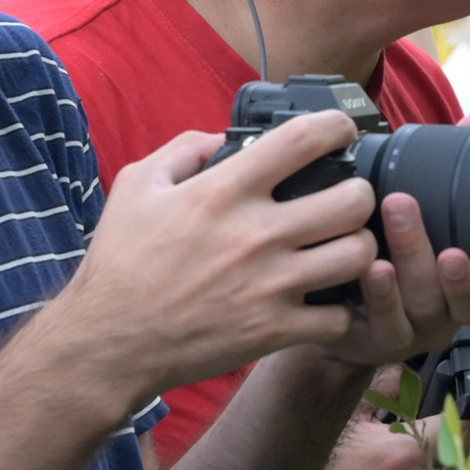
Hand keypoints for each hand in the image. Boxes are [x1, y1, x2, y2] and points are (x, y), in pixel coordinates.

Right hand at [46, 111, 378, 411]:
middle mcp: (254, 234)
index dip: (336, 127)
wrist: (108, 343)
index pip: (303, 140)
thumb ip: (182, 150)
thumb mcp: (136, 187)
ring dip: (360, 249)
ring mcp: (269, 285)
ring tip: (344, 248)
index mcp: (223, 192)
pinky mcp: (273, 330)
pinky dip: (341, 309)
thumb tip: (221, 137)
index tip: (341, 132)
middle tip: (349, 199)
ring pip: (358, 255)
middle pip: (353, 200)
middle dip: (362, 193)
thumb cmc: (119, 264)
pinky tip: (326, 301)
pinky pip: (338, 316)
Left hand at [306, 192, 469, 370]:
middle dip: (415, 251)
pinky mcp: (355, 343)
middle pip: (431, 299)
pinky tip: (344, 278)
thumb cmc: (404, 264)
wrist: (356, 314)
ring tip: (373, 258)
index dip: (467, 281)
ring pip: (396, 317)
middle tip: (399, 204)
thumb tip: (465, 129)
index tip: (455, 252)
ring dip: (386, 286)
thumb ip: (449, 195)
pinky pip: (354, 330)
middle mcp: (433, 322)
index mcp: (458, 299)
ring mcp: (395, 337)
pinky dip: (351, 304)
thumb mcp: (431, 238)